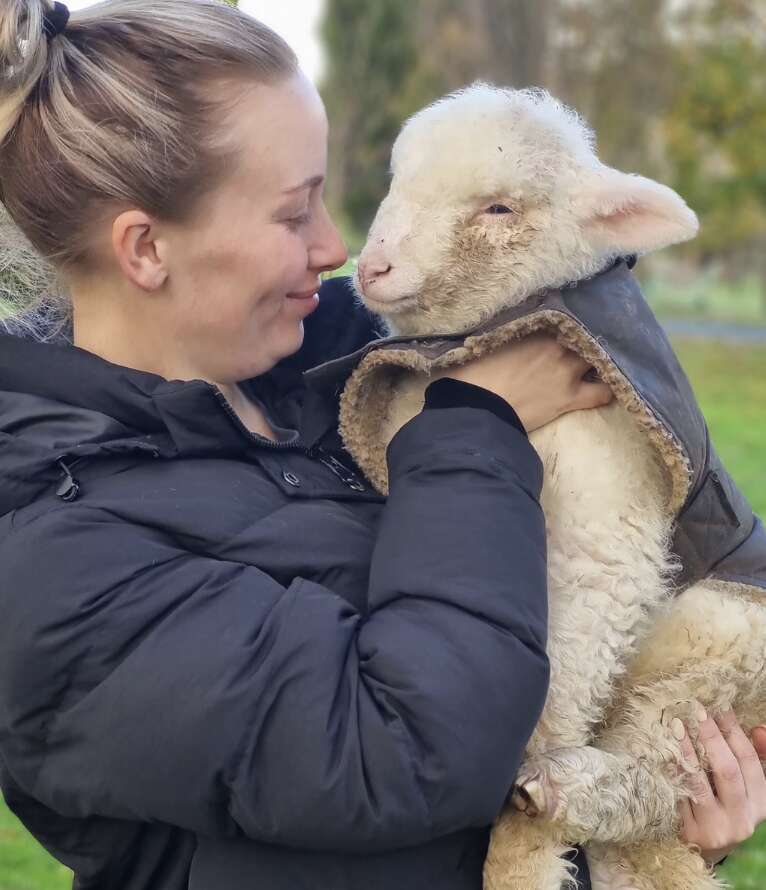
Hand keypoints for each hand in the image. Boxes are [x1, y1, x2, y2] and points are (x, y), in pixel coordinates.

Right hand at [438, 334, 612, 431]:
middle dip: (587, 334)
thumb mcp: (482, 342)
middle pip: (585, 333)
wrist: (474, 409)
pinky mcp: (571, 398)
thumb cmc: (469, 375)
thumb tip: (491, 322)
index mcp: (536, 326)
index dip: (568, 317)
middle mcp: (557, 344)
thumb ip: (498, 330)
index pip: (564, 314)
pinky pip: (603, 391)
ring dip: (599, 358)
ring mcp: (567, 371)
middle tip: (587, 338)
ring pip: (598, 357)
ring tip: (600, 361)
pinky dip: (608, 388)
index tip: (569, 318)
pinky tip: (611, 386)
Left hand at [677, 708, 765, 866]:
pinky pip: (678, 796)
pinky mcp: (691, 833)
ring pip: (699, 784)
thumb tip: (758, 729)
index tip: (719, 706)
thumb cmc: (725, 806)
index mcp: (760, 803)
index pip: (749, 762)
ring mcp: (716, 828)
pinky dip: (671, 771)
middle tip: (697, 710)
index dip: (735, 731)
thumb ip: (752, 758)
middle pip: (727, 772)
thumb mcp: (744, 787)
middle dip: (712, 737)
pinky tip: (663, 752)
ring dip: (687, 751)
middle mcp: (742, 818)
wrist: (709, 849)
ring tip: (677, 725)